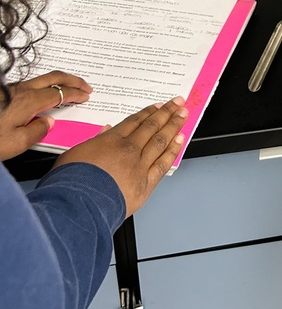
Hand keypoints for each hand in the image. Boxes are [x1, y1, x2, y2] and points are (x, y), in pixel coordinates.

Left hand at [0, 72, 92, 160]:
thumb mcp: (16, 143)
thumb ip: (37, 132)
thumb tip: (48, 123)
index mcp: (29, 102)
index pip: (60, 93)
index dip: (76, 93)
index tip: (86, 95)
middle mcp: (21, 91)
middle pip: (54, 77)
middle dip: (73, 79)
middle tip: (85, 85)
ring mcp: (12, 89)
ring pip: (42, 78)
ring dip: (59, 80)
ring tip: (69, 88)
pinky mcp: (4, 93)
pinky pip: (31, 84)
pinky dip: (46, 85)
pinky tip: (44, 95)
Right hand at [53, 98, 188, 216]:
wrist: (77, 205)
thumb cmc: (70, 182)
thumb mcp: (75, 153)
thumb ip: (94, 141)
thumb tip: (105, 132)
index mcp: (111, 141)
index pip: (135, 122)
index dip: (148, 112)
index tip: (158, 106)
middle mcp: (128, 150)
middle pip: (151, 126)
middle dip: (166, 112)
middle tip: (178, 102)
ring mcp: (139, 166)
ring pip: (160, 141)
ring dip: (174, 126)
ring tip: (183, 115)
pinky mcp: (146, 184)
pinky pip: (163, 163)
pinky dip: (173, 150)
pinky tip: (180, 140)